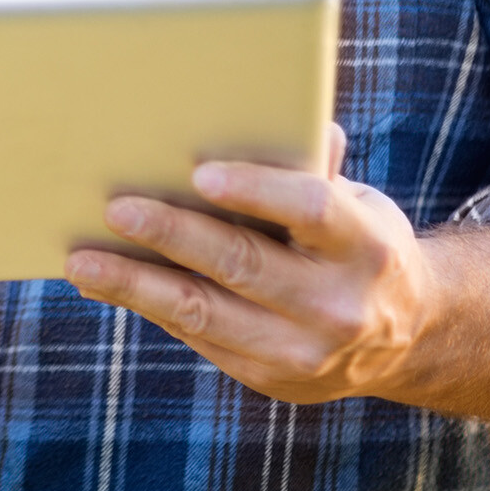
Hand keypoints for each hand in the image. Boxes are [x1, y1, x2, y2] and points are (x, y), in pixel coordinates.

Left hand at [64, 124, 439, 404]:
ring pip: (204, 312)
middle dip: (173, 234)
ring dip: (135, 284)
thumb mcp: (356, 202)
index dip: (257, 190)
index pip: (310, 208)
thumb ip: (311, 166)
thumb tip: (257, 112)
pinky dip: (146, 306)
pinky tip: (104, 283)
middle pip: (243, 263)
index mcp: (366, 245)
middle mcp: (340, 305)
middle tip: (116, 207)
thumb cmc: (357, 242)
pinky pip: (196, 337)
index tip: (201, 174)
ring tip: (82, 261)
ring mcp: (304, 352)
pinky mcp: (269, 378)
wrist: (407, 336)